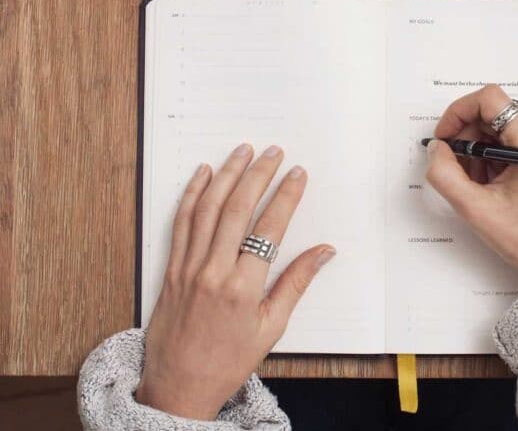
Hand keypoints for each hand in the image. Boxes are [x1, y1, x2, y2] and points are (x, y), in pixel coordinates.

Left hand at [135, 143, 334, 419]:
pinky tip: (203, 174)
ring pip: (208, 209)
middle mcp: (214, 271)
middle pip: (237, 209)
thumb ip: (296, 283)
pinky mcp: (171, 268)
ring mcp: (188, 267)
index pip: (270, 228)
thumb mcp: (272, 328)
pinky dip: (192, 194)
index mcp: (244, 288)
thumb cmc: (228, 361)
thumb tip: (324, 252)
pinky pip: (181, 222)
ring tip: (242, 151)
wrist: (178, 386)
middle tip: (273, 152)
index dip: (286, 196)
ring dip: (226, 175)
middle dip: (258, 175)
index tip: (297, 174)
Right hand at [426, 85, 517, 285]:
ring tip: (476, 183)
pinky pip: (506, 140)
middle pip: (490, 113)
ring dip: (476, 151)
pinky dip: (489, 157)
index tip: (445, 137)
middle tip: (456, 168)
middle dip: (466, 138)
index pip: (489, 99)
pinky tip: (488, 184)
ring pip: (495, 127)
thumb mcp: (474, 208)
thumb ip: (445, 173)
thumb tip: (436, 148)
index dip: (458, 112)